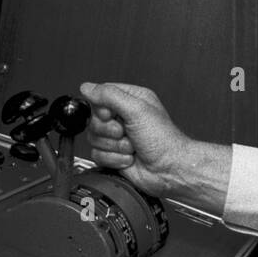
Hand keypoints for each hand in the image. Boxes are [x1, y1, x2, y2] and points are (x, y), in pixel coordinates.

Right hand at [80, 81, 229, 213]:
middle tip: (126, 133)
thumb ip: (110, 95)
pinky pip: (98, 155)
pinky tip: (130, 158)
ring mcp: (118, 138)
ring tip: (132, 146)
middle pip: (94, 120)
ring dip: (115, 146)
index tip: (112, 115)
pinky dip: (114, 159)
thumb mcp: (137, 109)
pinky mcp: (114, 155)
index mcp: (132, 100)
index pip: (100, 96)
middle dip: (111, 131)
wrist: (169, 169)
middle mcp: (124, 117)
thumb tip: (88, 87)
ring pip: (94, 139)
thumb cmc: (163, 140)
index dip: (101, 109)